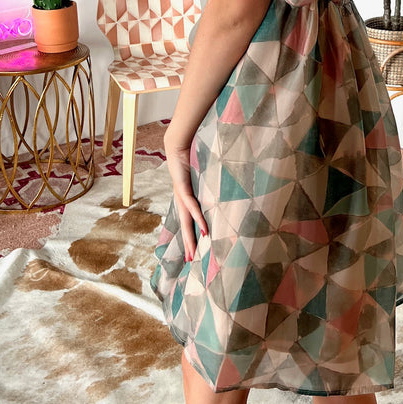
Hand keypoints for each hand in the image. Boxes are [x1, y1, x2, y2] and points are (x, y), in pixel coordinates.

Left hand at [163, 128, 207, 262]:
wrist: (179, 142)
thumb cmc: (192, 155)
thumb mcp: (202, 174)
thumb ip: (209, 183)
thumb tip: (223, 189)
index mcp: (186, 198)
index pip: (189, 221)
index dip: (191, 236)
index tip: (194, 251)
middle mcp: (182, 199)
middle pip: (185, 226)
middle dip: (189, 244)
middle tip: (191, 262)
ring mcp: (181, 194)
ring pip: (186, 221)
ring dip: (191, 238)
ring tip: (194, 253)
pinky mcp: (183, 186)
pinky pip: (192, 204)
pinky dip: (198, 216)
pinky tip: (204, 228)